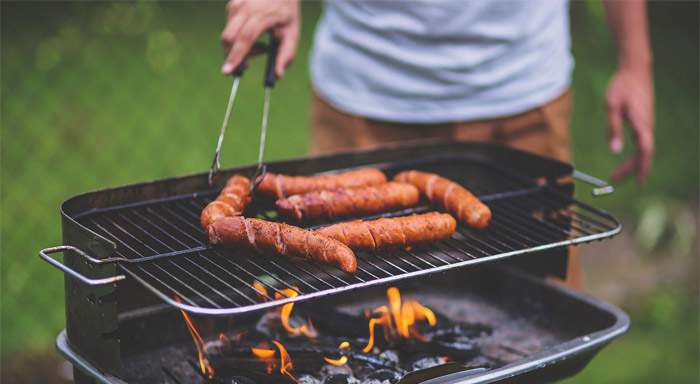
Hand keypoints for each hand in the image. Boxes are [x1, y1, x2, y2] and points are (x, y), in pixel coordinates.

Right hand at [221, 0, 299, 77]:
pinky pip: (229, 29)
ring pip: (228, 36)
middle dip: (234, 56)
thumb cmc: (287, 13)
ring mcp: (236, 5)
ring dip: (240, 48)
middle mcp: (246, 7)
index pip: (245, 37)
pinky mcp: (232, 5)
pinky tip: (253, 36)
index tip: (228, 71)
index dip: (236, 55)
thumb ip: (287, 54)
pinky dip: (238, 39)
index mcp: (263, 14)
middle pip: (230, 38)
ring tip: (261, 46)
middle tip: (248, 65)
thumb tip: (277, 75)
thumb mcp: (292, 33)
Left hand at [605, 65, 654, 184]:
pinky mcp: (643, 122)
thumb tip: (613, 150)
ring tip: (616, 174)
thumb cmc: (622, 86)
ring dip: (631, 164)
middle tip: (613, 180)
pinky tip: (627, 161)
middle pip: (643, 155)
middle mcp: (647, 127)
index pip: (644, 153)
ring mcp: (647, 125)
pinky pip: (642, 144)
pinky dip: (635, 155)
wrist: (635, 70)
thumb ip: (613, 128)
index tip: (638, 183)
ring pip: (643, 150)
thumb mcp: (612, 106)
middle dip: (631, 170)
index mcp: (642, 125)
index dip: (641, 169)